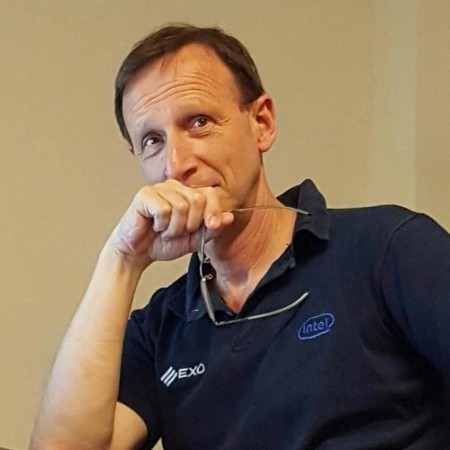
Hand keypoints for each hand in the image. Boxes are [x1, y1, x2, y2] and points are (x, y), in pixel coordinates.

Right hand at [106, 179, 233, 269]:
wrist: (138, 253)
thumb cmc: (163, 242)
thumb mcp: (195, 239)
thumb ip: (212, 228)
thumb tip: (229, 217)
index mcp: (188, 194)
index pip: (209, 193)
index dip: (213, 211)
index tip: (211, 226)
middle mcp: (175, 187)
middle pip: (197, 199)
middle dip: (191, 224)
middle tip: (179, 232)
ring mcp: (159, 189)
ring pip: (181, 206)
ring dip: (174, 227)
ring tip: (165, 230)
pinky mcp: (145, 195)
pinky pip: (163, 210)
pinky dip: (161, 225)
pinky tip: (155, 226)